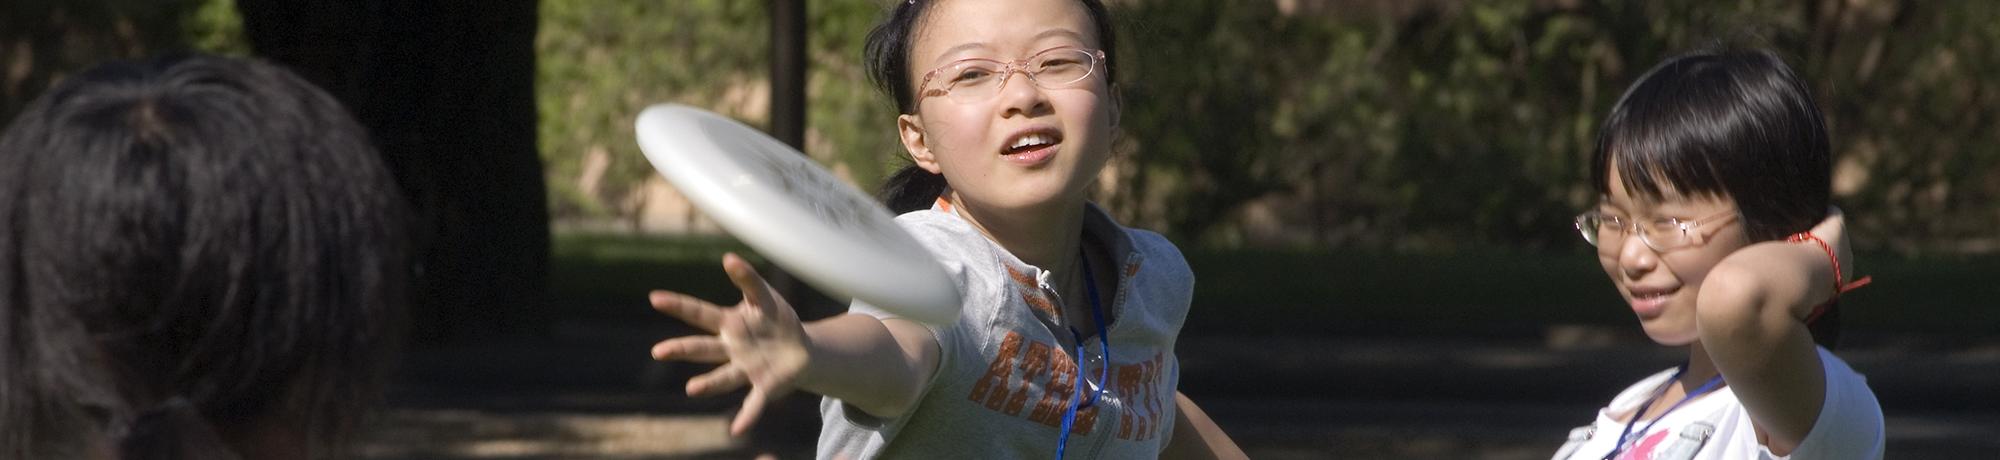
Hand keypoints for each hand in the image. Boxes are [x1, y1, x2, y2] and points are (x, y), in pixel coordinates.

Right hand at [648, 253, 808, 434]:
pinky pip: (753, 402)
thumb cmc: (778, 319)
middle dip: (681, 349)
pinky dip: (746, 416)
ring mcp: (745, 369)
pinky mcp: (764, 386)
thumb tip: (729, 258)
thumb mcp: (766, 296)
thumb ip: (749, 280)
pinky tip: (736, 430)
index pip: (699, 313)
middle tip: (658, 351)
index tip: (655, 297)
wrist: (803, 349)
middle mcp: (731, 349)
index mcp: (729, 324)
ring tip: (692, 389)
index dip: (678, 305)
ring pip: (723, 377)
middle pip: (703, 348)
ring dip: (708, 384)